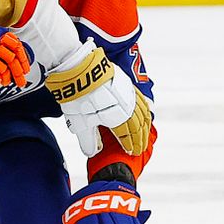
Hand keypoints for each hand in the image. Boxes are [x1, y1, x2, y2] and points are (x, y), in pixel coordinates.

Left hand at [45, 42, 150, 156]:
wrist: (78, 71)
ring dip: (144, 125)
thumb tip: (92, 152)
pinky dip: (144, 108)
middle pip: (137, 125)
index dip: (130, 145)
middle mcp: (127, 107)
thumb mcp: (80, 123)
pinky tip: (145, 110)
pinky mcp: (125, 83)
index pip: (127, 136)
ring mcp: (128, 94)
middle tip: (140, 147)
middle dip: (139, 138)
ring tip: (144, 132)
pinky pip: (140, 99)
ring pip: (141, 112)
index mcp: (118, 118)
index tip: (132, 152)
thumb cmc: (78, 98)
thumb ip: (88, 140)